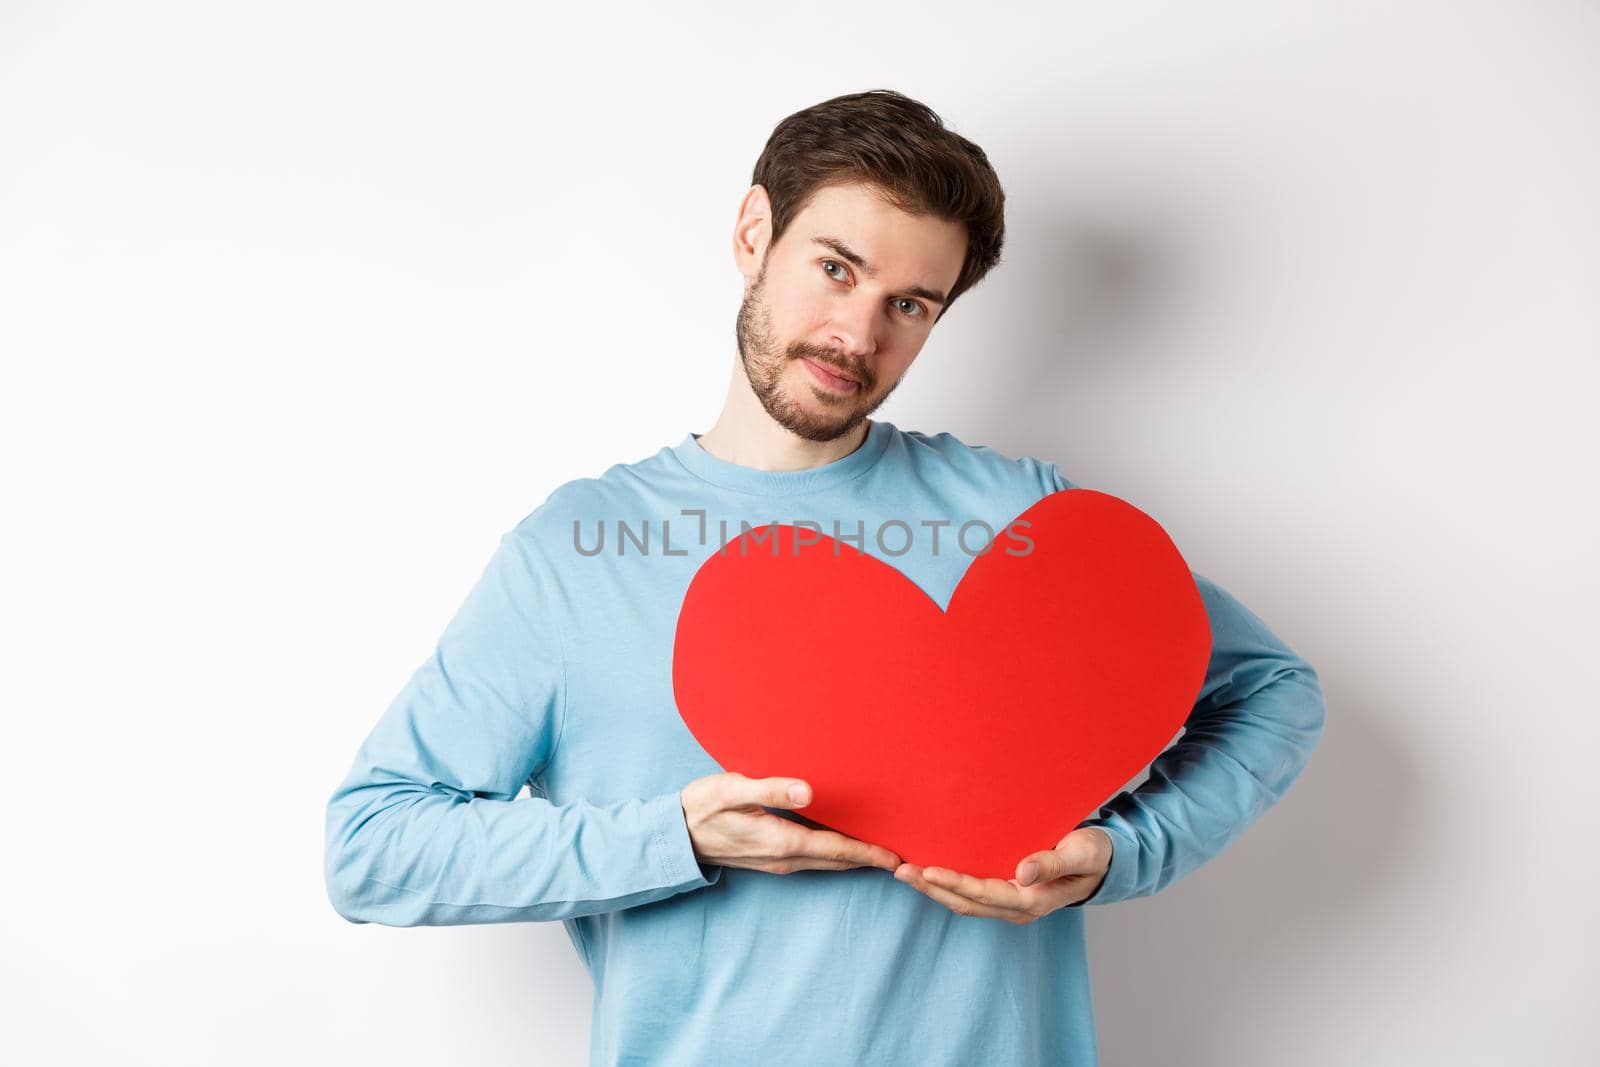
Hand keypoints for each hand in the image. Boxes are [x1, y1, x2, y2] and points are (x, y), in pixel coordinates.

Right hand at [680, 772, 901, 874]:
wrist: (676, 835)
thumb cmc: (702, 807)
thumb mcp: (732, 790)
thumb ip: (770, 790)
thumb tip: (809, 791)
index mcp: (782, 841)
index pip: (837, 849)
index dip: (870, 852)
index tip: (898, 855)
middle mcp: (786, 858)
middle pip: (839, 860)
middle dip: (871, 857)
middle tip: (904, 853)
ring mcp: (779, 862)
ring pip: (828, 862)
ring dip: (855, 857)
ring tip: (882, 848)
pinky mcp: (773, 858)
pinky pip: (815, 859)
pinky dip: (837, 854)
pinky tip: (845, 843)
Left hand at [893, 827, 1113, 923]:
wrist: (1105, 861)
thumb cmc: (1094, 852)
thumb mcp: (1080, 853)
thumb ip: (1052, 863)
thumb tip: (1022, 872)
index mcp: (1033, 900)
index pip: (984, 894)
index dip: (954, 883)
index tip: (926, 870)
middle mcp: (1018, 908)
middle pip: (966, 902)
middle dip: (931, 888)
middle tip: (899, 870)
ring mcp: (1011, 904)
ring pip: (964, 901)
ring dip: (934, 888)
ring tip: (904, 872)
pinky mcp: (1007, 894)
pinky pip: (972, 895)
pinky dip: (947, 885)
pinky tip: (929, 872)